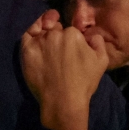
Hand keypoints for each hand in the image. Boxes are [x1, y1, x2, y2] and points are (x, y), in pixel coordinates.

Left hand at [21, 10, 108, 129]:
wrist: (63, 101)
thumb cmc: (84, 82)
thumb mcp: (102, 60)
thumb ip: (98, 41)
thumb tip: (91, 35)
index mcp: (73, 34)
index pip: (72, 29)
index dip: (73, 38)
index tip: (73, 48)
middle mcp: (55, 34)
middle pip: (56, 28)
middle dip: (60, 35)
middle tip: (62, 50)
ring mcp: (39, 42)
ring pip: (43, 31)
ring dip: (46, 35)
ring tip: (49, 47)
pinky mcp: (27, 50)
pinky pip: (28, 34)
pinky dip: (33, 32)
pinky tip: (37, 37)